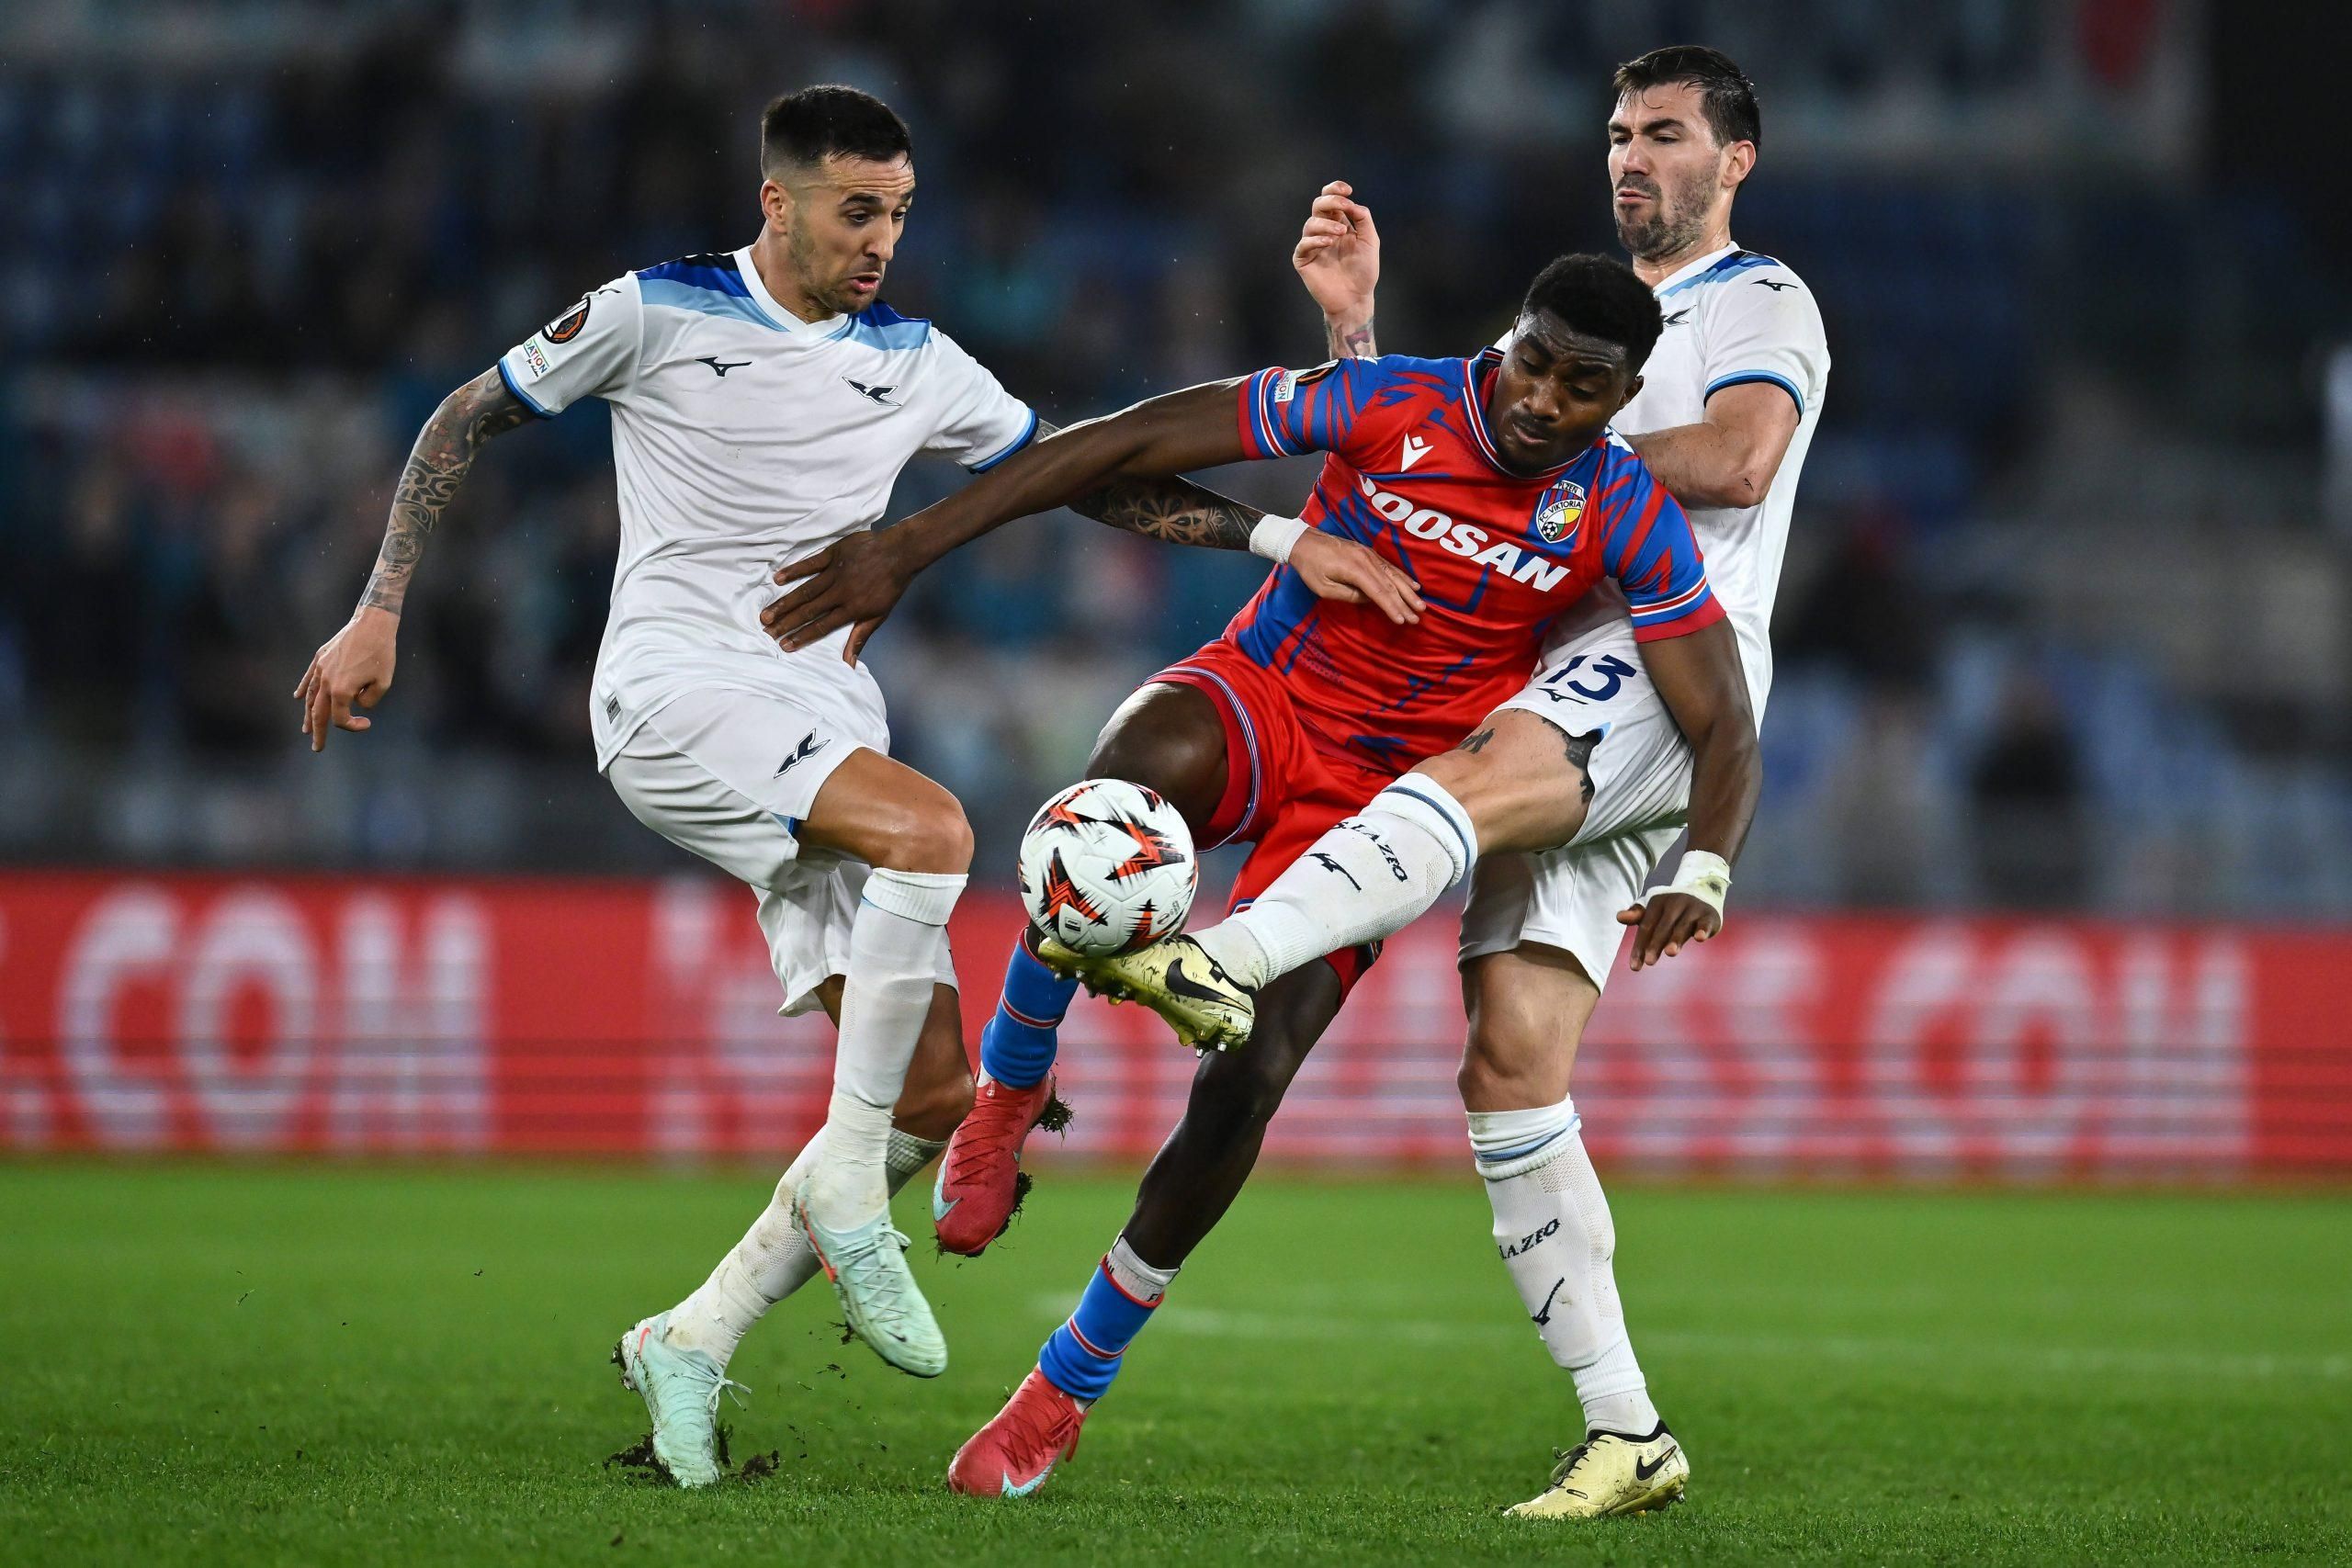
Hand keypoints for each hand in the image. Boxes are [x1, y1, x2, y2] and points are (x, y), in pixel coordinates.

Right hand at [294, 607, 398, 752]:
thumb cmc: (382, 653)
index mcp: (342, 690)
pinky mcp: (320, 657)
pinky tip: (298, 697)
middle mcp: (327, 681)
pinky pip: (309, 678)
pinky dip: (303, 690)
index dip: (353, 725)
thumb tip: (357, 703)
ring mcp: (321, 669)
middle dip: (318, 732)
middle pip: (318, 713)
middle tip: (317, 748)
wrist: (372, 624)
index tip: (367, 723)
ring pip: (310, 697)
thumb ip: (370, 700)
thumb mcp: (384, 683)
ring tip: (306, 729)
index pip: (340, 718)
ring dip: (308, 714)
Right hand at [761, 527, 916, 663]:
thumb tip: (849, 663)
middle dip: (786, 623)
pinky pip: (810, 564)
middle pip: (809, 610)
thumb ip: (860, 637)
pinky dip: (794, 571)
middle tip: (766, 632)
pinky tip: (777, 579)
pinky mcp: (833, 554)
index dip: (802, 637)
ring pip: (805, 590)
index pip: (822, 627)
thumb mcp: (879, 615)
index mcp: (851, 609)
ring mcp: (835, 572)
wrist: (900, 553)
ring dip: (785, 603)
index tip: (784, 646)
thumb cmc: (890, 587)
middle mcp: (840, 592)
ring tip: (766, 614)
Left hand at [1290, 530, 1422, 625]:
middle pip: (1390, 584)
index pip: (1378, 592)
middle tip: (1418, 616)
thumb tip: (1369, 599)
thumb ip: (1348, 595)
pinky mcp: (1368, 552)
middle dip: (1405, 601)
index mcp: (1354, 569)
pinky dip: (1402, 576)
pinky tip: (1412, 584)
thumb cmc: (1310, 567)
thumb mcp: (1323, 587)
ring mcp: (1369, 554)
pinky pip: (1389, 566)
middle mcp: (1366, 559)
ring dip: (1408, 590)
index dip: (1391, 607)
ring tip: (1420, 603)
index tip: (1402, 620)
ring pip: (1393, 574)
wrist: (1305, 542)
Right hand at [1292, 181, 1379, 328]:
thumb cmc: (1364, 271)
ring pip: (1311, 223)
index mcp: (1339, 224)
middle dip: (1330, 200)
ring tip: (1341, 233)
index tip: (1347, 191)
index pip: (1331, 200)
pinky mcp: (1304, 260)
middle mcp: (1324, 231)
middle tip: (1344, 205)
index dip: (1335, 190)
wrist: (1355, 298)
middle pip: (1318, 205)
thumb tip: (1352, 204)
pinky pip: (1303, 244)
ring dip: (1327, 224)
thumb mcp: (1370, 241)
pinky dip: (1315, 240)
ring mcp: (1312, 245)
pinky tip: (1329, 243)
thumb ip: (1363, 219)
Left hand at [1616, 893, 1720, 971]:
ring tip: (1670, 953)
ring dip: (1676, 939)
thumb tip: (1618, 917)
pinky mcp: (1709, 915)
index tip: (1635, 966)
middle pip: (1662, 927)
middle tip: (1649, 962)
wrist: (1702, 892)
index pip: (1646, 926)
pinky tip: (1700, 938)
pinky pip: (1705, 923)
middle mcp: (1675, 903)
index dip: (1640, 946)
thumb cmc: (1671, 908)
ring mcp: (1693, 908)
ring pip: (1682, 926)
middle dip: (1655, 944)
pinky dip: (1703, 930)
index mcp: (1657, 902)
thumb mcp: (1654, 910)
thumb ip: (1637, 915)